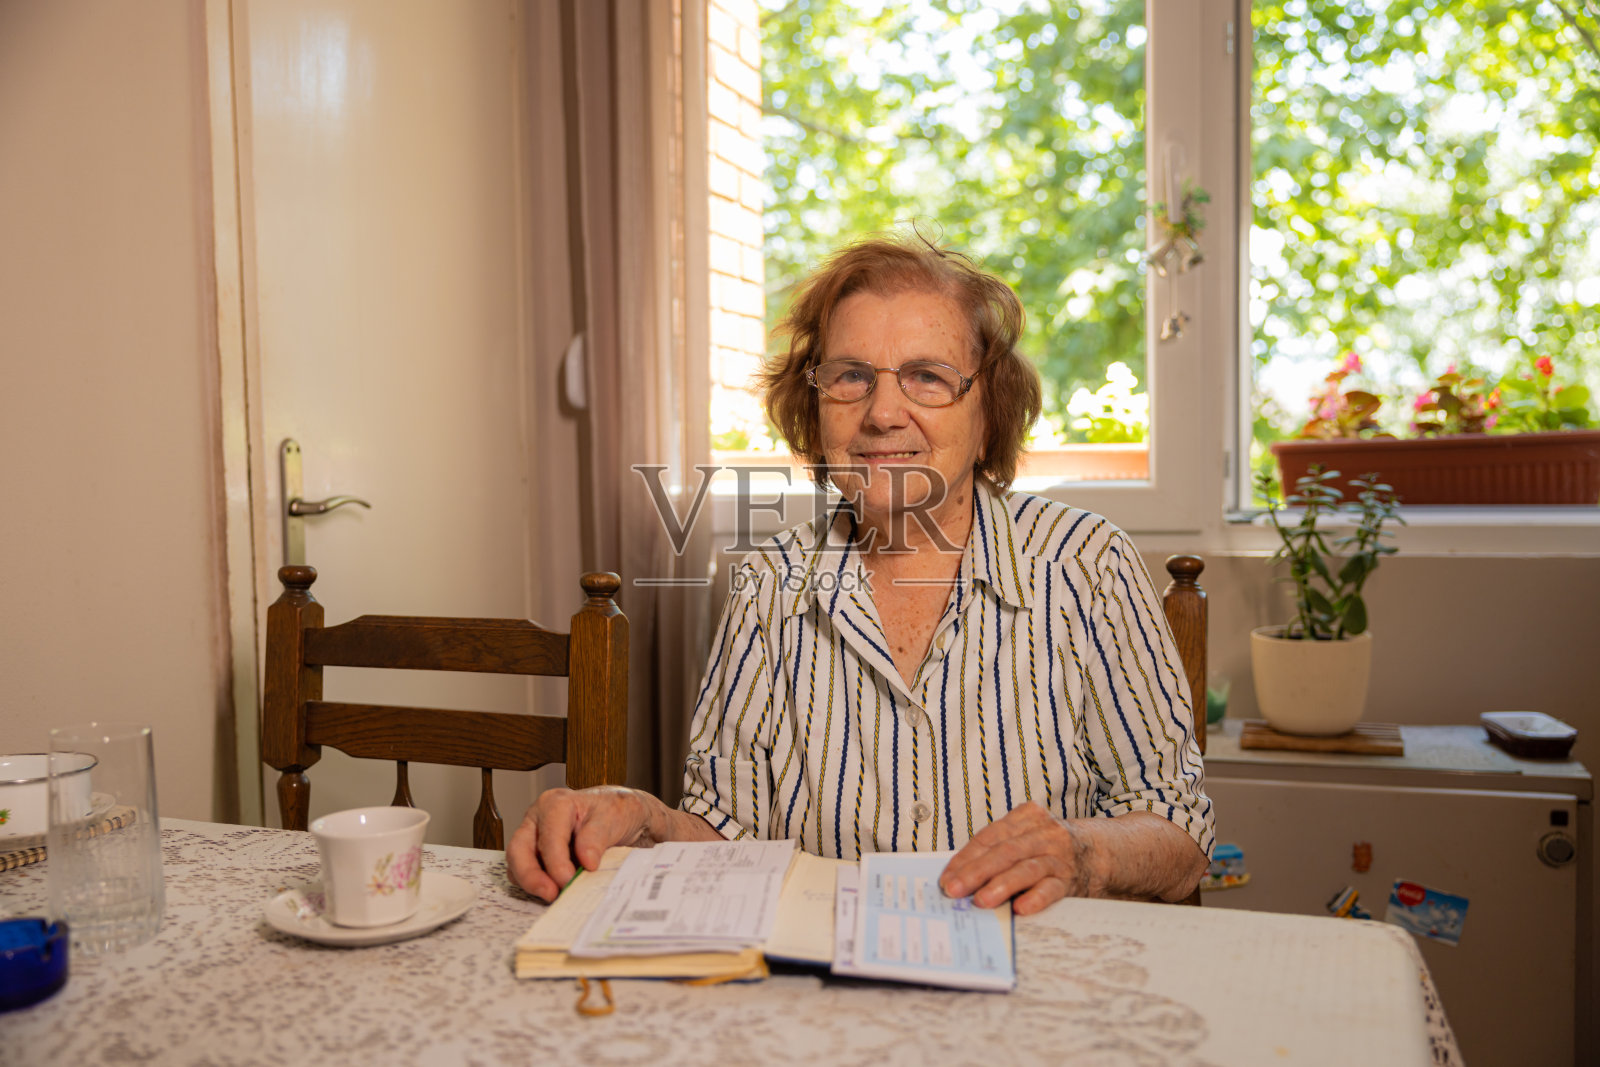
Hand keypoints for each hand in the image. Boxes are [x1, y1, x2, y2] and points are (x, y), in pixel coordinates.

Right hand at [505, 785, 655, 900]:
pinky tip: (555, 895)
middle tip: (551, 895)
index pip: (548, 836)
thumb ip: (597, 837)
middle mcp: (539, 820)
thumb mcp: (614, 817)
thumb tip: (586, 861)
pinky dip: (536, 888)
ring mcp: (534, 839)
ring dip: (532, 884)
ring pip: (517, 865)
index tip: (569, 880)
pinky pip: (525, 876)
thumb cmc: (617, 812)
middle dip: (531, 876)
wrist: (626, 818)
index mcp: (556, 804)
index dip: (557, 862)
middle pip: (519, 850)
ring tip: (556, 898)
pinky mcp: (536, 858)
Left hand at [937, 802, 1090, 915]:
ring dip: (1002, 885)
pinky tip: (1021, 909)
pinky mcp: (1071, 879)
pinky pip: (1052, 889)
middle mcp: (1043, 833)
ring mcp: (1059, 856)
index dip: (965, 858)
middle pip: (1004, 851)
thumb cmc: (1049, 849)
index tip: (946, 878)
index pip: (989, 837)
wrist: (1100, 853)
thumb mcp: (1026, 838)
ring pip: (1026, 869)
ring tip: (981, 901)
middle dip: (976, 872)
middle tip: (954, 890)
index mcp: (1025, 818)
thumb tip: (958, 877)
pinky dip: (1036, 898)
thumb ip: (998, 851)